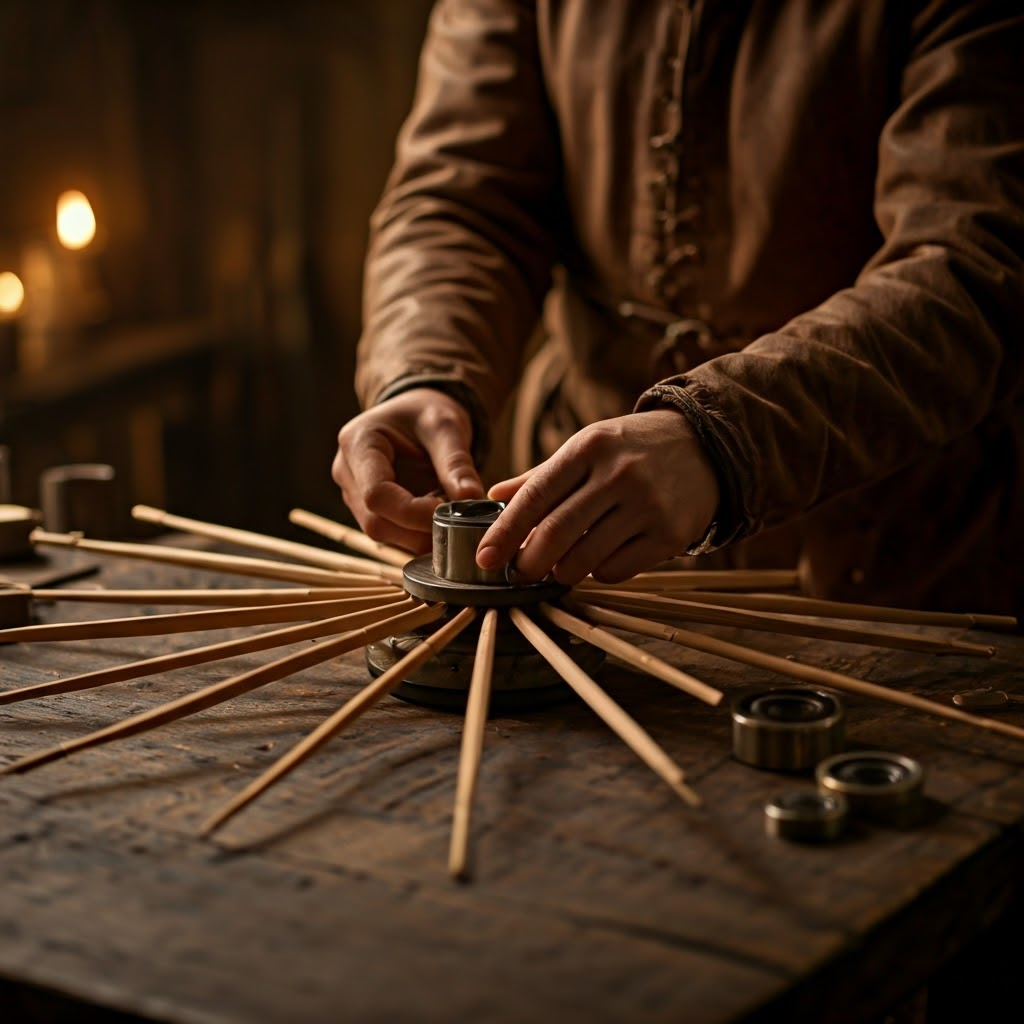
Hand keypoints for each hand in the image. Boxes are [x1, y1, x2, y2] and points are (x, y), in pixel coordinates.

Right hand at [332, 388, 484, 552]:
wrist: (415, 415)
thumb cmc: (427, 413)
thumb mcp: (445, 426)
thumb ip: (456, 462)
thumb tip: (472, 499)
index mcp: (358, 444)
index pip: (376, 494)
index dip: (412, 512)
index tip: (448, 510)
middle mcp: (347, 473)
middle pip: (376, 522)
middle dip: (419, 530)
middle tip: (458, 521)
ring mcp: (354, 495)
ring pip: (383, 533)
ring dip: (421, 535)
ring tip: (451, 514)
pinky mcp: (368, 510)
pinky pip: (392, 533)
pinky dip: (419, 533)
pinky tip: (440, 517)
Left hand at [476, 409, 718, 583]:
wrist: (706, 446)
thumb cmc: (632, 449)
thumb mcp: (587, 447)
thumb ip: (540, 476)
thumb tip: (493, 497)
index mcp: (589, 447)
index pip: (536, 495)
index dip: (505, 531)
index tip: (485, 558)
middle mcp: (618, 474)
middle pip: (556, 532)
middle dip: (528, 562)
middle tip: (518, 573)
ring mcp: (647, 505)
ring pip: (584, 559)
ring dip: (561, 572)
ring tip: (558, 567)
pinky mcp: (670, 534)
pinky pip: (616, 570)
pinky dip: (597, 573)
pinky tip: (598, 559)